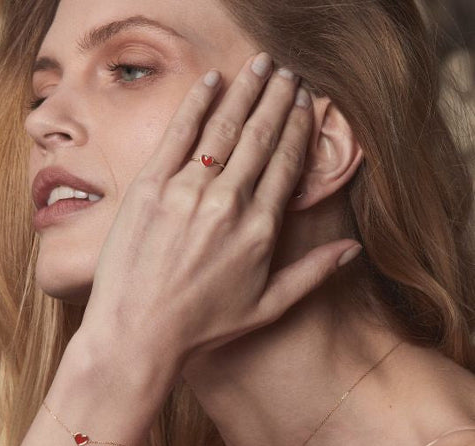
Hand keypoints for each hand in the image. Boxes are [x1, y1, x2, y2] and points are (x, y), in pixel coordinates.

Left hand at [80, 52, 361, 374]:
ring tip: (259, 64)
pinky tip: (212, 80)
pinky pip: (178, 134)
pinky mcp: (149, 187)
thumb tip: (354, 248)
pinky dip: (196, 103)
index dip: (297, 127)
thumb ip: (313, 273)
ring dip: (245, 90)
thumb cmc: (204, 325)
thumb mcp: (267, 306)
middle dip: (276, 97)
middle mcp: (228, 203)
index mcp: (260, 229)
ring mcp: (186, 192)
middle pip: (260, 136)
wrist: (138, 334)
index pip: (286, 162)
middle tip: (286, 71)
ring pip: (224, 127)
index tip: (304, 101)